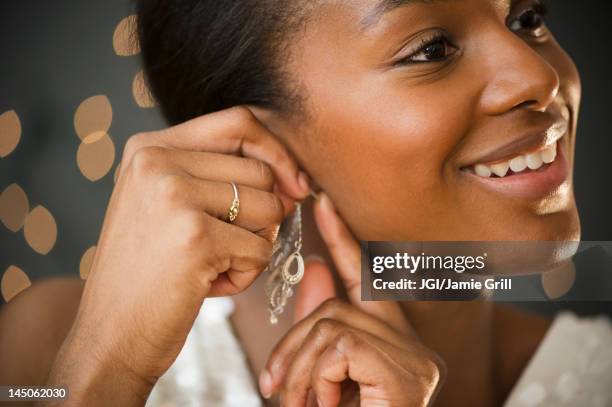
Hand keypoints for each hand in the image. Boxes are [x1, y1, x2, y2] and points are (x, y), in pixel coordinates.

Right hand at [44, 107, 309, 404]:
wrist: (109, 336)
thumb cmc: (148, 274)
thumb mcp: (166, 206)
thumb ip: (216, 178)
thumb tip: (294, 182)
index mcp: (148, 147)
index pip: (239, 123)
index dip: (277, 153)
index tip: (294, 186)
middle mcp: (156, 161)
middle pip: (261, 171)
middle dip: (263, 216)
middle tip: (228, 246)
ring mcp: (174, 196)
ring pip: (269, 209)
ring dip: (254, 247)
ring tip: (212, 266)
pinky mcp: (196, 236)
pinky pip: (261, 250)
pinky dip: (246, 275)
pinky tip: (207, 286)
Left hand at [259, 193, 444, 406]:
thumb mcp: (319, 377)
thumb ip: (317, 329)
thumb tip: (314, 274)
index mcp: (390, 341)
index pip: (365, 277)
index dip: (342, 237)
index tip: (321, 202)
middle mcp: (413, 346)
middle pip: (336, 303)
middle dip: (295, 341)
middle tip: (278, 389)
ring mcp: (416, 361)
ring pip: (331, 322)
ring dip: (301, 369)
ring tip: (301, 406)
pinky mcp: (407, 374)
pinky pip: (340, 346)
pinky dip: (317, 378)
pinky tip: (327, 406)